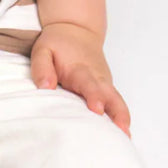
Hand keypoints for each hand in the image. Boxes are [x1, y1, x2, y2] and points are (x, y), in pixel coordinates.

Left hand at [30, 22, 130, 137]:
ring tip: (125, 138)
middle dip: (116, 113)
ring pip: (116, 100)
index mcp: (80, 69)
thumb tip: (45, 88)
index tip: (97, 109)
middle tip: (121, 131)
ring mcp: (104, 82)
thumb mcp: (43, 50)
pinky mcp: (106, 87)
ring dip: (122, 117)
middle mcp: (97, 76)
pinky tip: (121, 134)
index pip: (89, 84)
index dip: (94, 96)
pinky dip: (120, 116)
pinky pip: (115, 102)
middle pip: (111, 95)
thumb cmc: (57, 43)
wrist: (76, 29)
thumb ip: (42, 68)